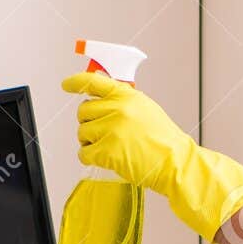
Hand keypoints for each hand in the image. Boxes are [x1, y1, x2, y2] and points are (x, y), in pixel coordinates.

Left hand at [60, 71, 242, 243]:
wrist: (175, 161)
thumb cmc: (163, 139)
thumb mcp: (145, 108)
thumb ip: (122, 101)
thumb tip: (100, 98)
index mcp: (126, 95)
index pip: (93, 81)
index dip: (76, 82)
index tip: (67, 85)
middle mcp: (117, 109)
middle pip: (83, 111)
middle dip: (89, 122)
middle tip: (102, 132)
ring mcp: (111, 130)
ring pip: (81, 133)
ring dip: (89, 141)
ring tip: (107, 147)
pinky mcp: (107, 151)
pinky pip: (84, 153)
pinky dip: (89, 157)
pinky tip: (103, 158)